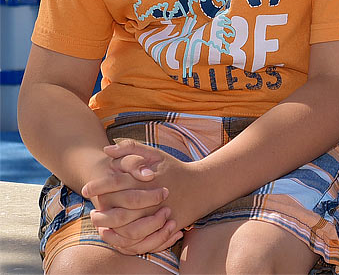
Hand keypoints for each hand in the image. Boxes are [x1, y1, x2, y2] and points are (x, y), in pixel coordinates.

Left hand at [82, 140, 203, 253]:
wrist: (203, 186)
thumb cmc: (175, 168)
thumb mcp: (156, 153)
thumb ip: (131, 148)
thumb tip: (106, 149)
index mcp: (146, 179)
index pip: (116, 183)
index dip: (98, 186)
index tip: (85, 189)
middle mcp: (150, 198)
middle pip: (118, 210)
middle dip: (101, 213)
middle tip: (92, 212)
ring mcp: (157, 215)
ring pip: (126, 229)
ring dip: (110, 228)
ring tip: (101, 223)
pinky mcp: (163, 228)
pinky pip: (140, 240)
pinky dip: (124, 240)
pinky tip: (115, 234)